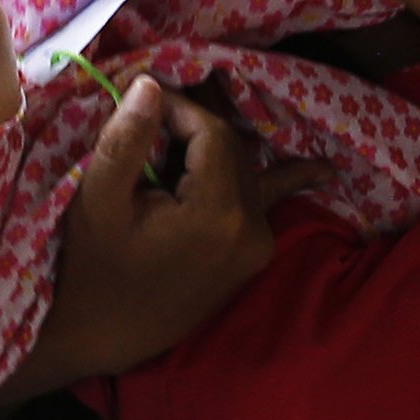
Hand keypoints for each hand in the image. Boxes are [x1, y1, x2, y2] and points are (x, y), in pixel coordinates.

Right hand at [24, 80, 331, 382]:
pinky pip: (269, 203)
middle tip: (155, 111)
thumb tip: (151, 83)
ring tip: (199, 112)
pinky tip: (327, 172)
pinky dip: (291, 181)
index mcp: (217, 215)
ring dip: (216, 146)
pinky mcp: (254, 256)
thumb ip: (126, 140)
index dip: (179, 107)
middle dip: (194, 125)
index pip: (213, 132)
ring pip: (245, 170)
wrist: (103, 336)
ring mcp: (259, 246)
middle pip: (232, 149)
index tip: (143, 100)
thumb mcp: (98, 201)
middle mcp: (252, 230)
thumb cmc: (93, 268)